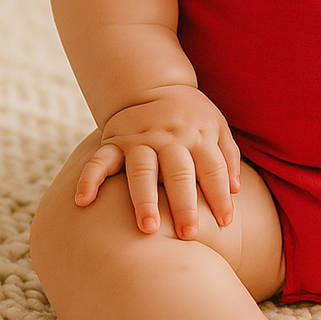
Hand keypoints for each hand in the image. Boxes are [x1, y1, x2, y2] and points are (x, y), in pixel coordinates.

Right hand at [73, 85, 242, 240]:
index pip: (212, 168)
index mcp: (197, 135)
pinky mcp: (114, 141)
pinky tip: (83, 201)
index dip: (220, 194)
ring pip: (142, 170)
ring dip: (144, 199)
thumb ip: (228, 156)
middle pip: (179, 172)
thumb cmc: (191, 116)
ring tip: (149, 228)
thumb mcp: (216, 126)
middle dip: (184, 203)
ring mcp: (139, 140)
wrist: (153, 85)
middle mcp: (169, 138)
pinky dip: (90, 179)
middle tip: (188, 234)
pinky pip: (99, 160)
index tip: (226, 223)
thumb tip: (237, 190)